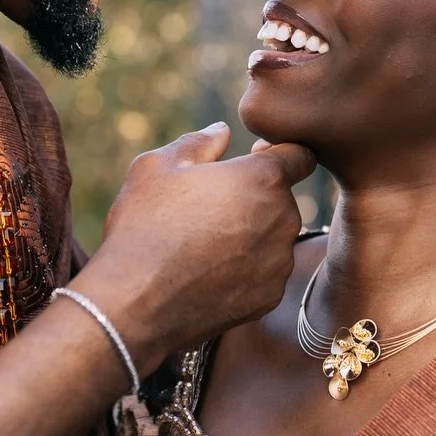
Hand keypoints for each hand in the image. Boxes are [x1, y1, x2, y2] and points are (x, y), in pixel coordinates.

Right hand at [79, 122, 315, 374]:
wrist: (135, 304)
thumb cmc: (144, 227)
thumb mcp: (157, 167)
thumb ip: (198, 142)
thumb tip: (221, 131)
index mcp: (263, 179)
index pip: (300, 155)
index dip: (278, 153)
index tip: (250, 159)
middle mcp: (284, 220)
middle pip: (282, 198)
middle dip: (255, 197)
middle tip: (208, 207)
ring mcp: (279, 263)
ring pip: (274, 237)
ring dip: (251, 234)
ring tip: (203, 243)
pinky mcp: (269, 297)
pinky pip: (265, 273)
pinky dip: (245, 270)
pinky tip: (207, 272)